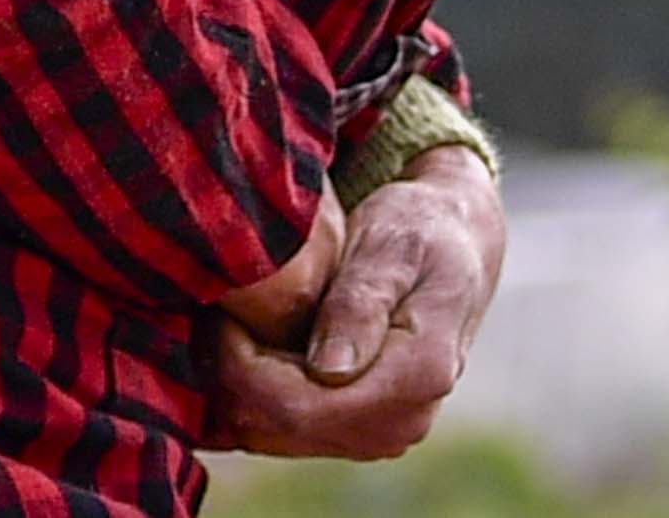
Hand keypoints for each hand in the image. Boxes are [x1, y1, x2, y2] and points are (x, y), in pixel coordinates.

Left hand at [204, 145, 505, 461]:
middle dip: (234, 378)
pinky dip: (251, 399)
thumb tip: (330, 370)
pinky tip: (239, 347)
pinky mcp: (359, 430)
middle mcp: (402, 422)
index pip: (300, 407)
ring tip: (229, 321)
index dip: (243, 368)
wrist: (450, 245)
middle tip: (217, 312)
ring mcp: (381, 433)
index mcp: (418, 376)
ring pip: (276, 437)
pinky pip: (284, 433)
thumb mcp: (391, 248)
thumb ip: (360, 303)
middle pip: (282, 429)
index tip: (224, 313)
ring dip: (239, 389)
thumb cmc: (417, 231)